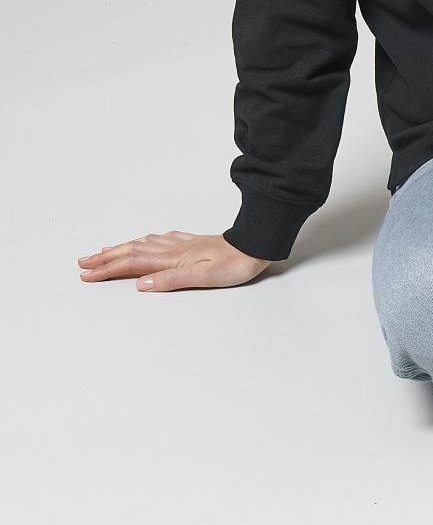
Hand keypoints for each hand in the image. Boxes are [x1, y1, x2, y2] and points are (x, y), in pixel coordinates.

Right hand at [76, 230, 272, 290]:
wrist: (256, 245)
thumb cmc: (235, 264)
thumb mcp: (203, 277)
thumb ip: (170, 280)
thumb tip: (139, 284)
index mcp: (172, 259)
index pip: (131, 264)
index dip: (107, 269)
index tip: (86, 274)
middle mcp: (173, 249)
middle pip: (132, 252)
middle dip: (105, 258)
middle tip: (83, 262)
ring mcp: (182, 244)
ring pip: (143, 244)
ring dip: (121, 248)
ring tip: (105, 251)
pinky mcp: (193, 243)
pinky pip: (161, 240)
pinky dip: (145, 241)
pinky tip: (146, 240)